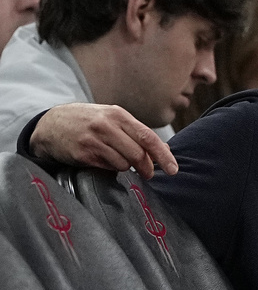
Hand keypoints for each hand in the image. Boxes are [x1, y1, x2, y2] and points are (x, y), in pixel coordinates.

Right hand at [29, 104, 177, 178]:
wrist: (52, 124)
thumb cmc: (89, 122)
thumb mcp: (113, 119)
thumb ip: (137, 133)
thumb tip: (165, 150)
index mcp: (118, 115)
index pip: (148, 137)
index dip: (163, 155)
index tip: (173, 169)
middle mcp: (106, 126)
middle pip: (138, 154)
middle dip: (147, 168)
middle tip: (149, 174)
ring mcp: (93, 140)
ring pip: (123, 164)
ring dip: (126, 167)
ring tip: (117, 160)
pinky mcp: (82, 154)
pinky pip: (107, 168)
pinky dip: (111, 168)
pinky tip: (103, 160)